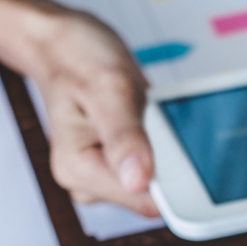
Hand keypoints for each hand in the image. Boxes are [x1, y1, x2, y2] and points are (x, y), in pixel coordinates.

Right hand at [21, 8, 157, 216]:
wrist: (63, 46)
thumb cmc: (77, 59)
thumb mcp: (108, 88)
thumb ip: (124, 137)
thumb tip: (139, 181)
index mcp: (78, 169)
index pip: (143, 200)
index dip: (174, 179)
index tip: (183, 147)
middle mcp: (87, 179)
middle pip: (153, 193)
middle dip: (169, 159)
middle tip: (155, 117)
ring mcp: (101, 172)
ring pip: (157, 179)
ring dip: (166, 147)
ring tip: (146, 112)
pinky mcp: (115, 163)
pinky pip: (154, 164)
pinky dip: (162, 140)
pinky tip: (148, 117)